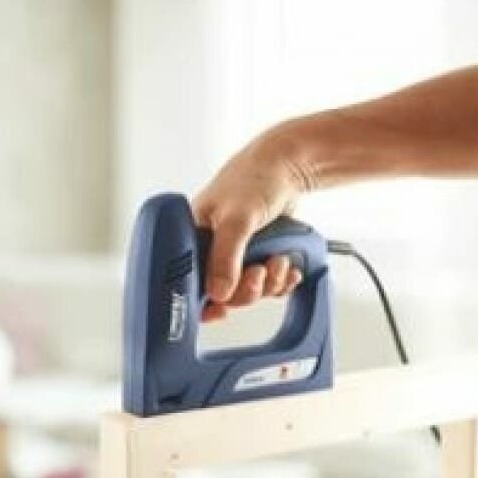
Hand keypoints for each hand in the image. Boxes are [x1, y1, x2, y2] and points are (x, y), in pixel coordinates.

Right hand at [192, 125, 311, 320]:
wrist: (289, 166)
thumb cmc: (254, 179)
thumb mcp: (236, 219)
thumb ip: (225, 258)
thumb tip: (218, 294)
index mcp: (192, 239)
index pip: (189, 283)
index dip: (204, 302)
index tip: (220, 311)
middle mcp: (210, 249)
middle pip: (223, 294)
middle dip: (247, 289)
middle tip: (259, 273)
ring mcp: (235, 255)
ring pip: (248, 290)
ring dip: (269, 283)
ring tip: (278, 261)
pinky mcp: (256, 256)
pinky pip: (266, 283)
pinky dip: (280, 280)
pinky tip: (287, 267)